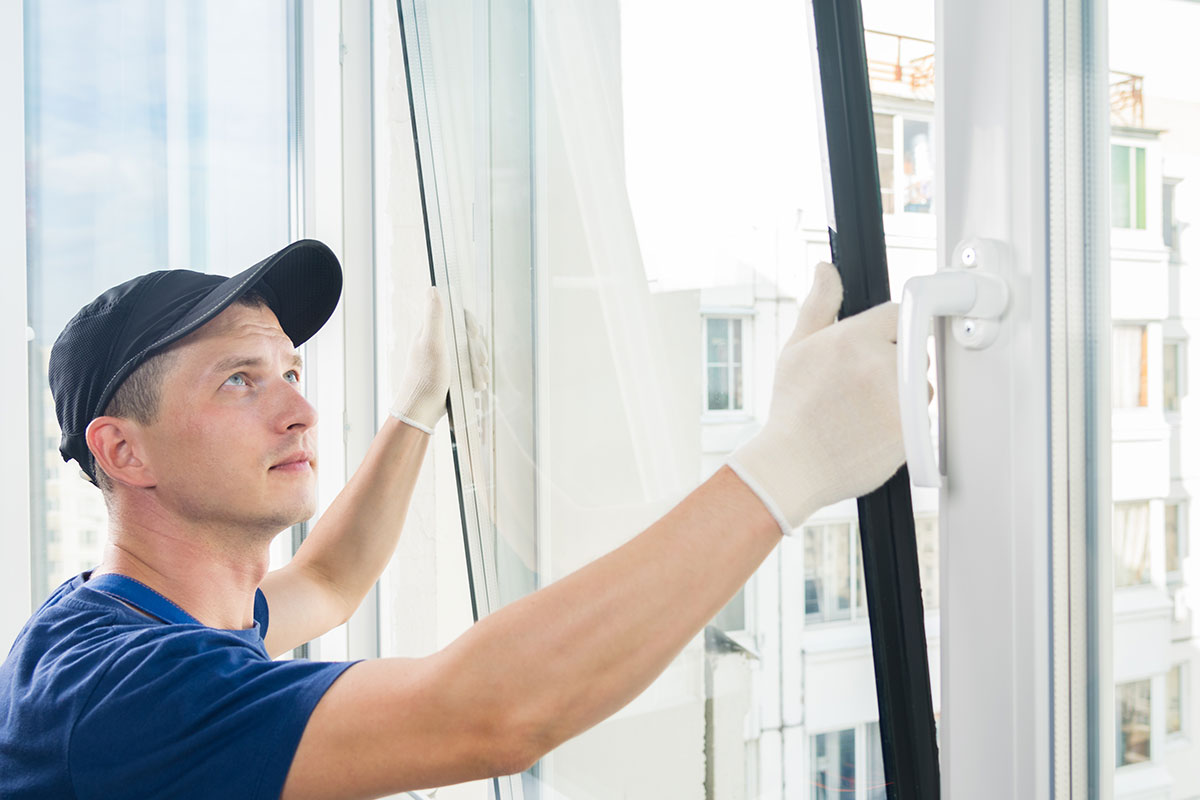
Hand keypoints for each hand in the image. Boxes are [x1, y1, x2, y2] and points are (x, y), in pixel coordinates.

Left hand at [389, 288, 488, 433]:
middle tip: (480, 360)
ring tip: (478, 378)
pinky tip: (476, 385)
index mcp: (431, 333)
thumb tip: (433, 289)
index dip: (469, 323)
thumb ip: (434, 317)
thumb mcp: (432, 344)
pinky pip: (470, 371)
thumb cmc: (424, 378)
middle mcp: (438, 344)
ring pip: (472, 356)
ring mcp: (445, 361)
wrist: (421, 411)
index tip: (474, 334)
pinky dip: (476, 377)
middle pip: (468, 337)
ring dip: (479, 367)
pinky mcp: (451, 375)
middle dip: (477, 349)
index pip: (456, 317)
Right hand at [726, 262, 903, 534]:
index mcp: (853, 338)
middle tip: (861, 385)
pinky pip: (922, 416)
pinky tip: (874, 429)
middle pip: (913, 349)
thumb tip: (826, 269)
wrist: (793, 465)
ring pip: (921, 384)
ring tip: (865, 411)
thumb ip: (820, 305)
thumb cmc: (793, 410)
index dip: (887, 331)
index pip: (898, 313)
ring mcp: (899, 398)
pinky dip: (905, 422)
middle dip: (895, 362)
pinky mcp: (911, 430)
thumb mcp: (796, 350)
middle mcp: (881, 364)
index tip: (877, 347)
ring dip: (903, 393)